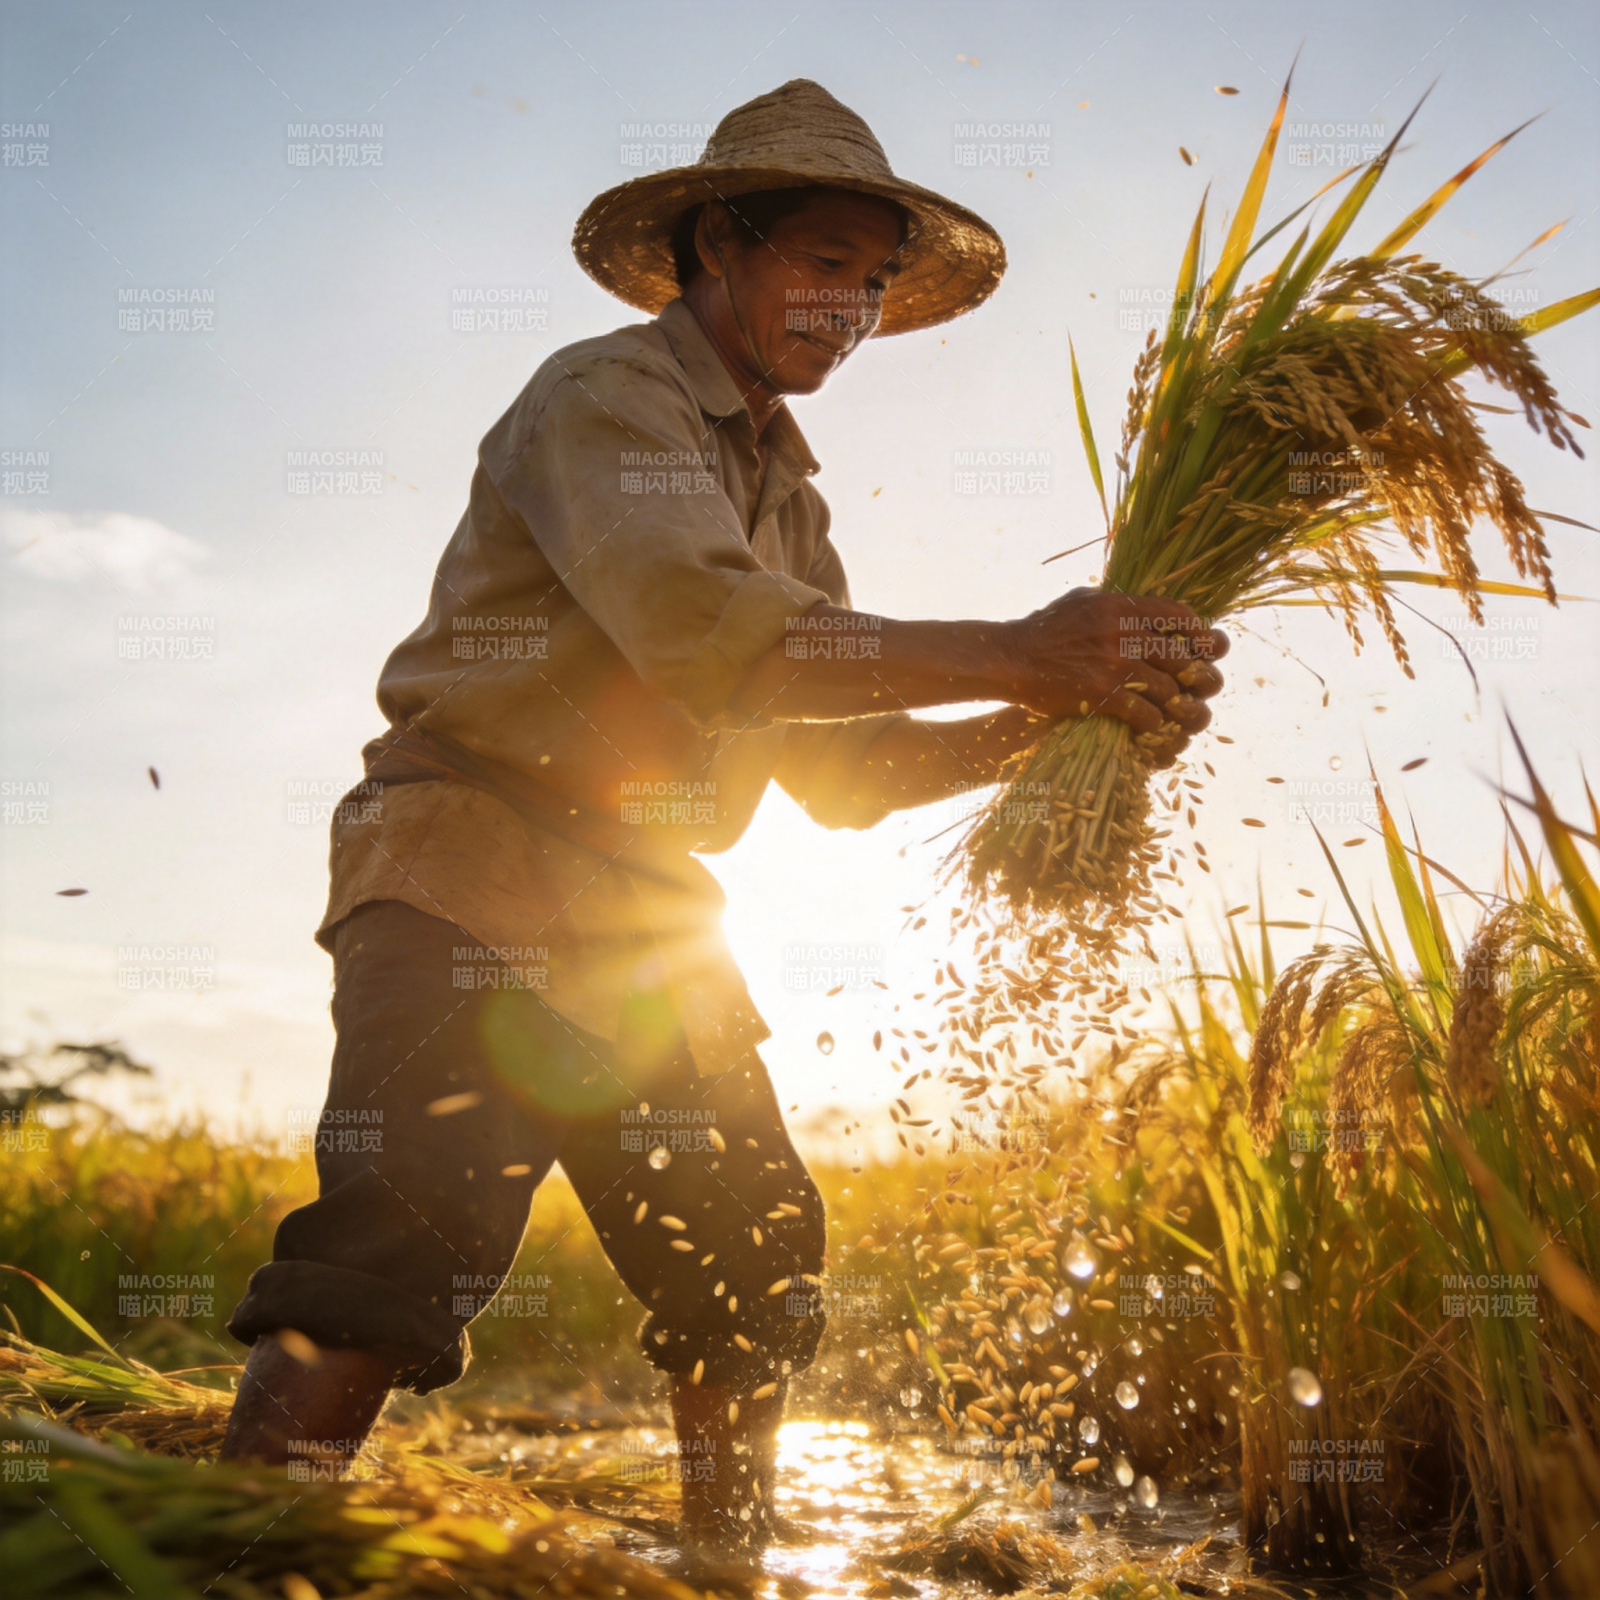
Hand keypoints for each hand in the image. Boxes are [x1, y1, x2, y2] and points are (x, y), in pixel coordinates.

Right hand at [1000, 588, 1226, 758]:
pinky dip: (1155, 725)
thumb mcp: (1082, 602)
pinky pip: (1147, 714)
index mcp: (1122, 606)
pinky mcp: (1102, 695)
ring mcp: (1114, 665)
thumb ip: (1118, 604)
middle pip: (1185, 657)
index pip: (1181, 616)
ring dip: (1182, 707)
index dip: (1203, 635)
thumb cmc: (1043, 630)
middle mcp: (1123, 632)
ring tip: (1186, 715)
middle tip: (1208, 687)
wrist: (1010, 659)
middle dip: (1203, 676)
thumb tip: (1150, 607)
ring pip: (1171, 690)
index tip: (1209, 648)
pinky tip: (1153, 729)